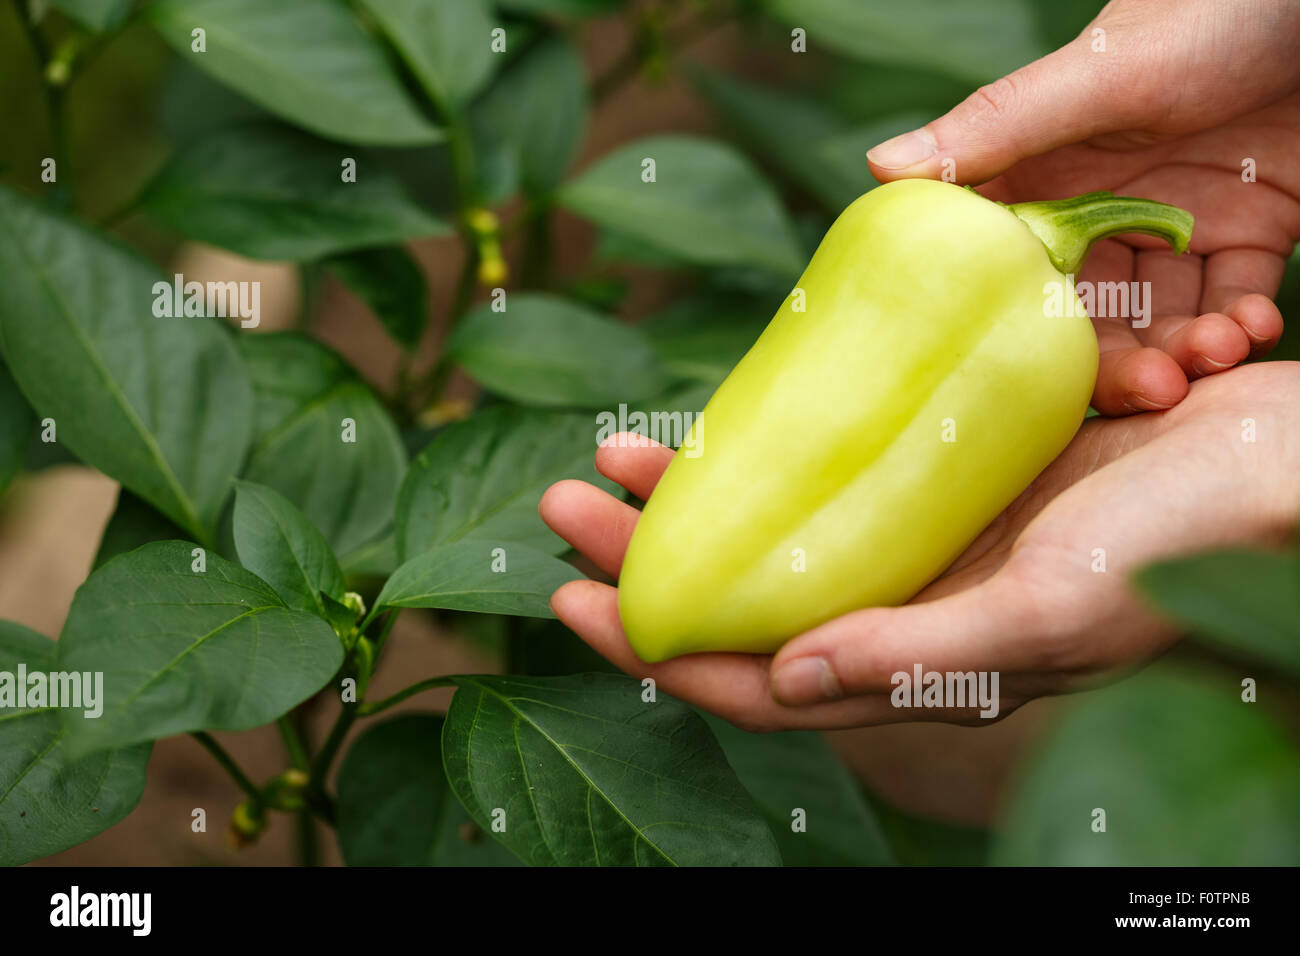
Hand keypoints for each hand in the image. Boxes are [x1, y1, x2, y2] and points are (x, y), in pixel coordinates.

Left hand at [540, 361, 1299, 730]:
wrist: (1274, 463)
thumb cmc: (1187, 544)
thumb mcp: (1053, 608)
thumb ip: (922, 656)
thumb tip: (782, 682)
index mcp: (923, 667)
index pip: (756, 680)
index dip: (656, 648)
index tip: (567, 599)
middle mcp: (905, 610)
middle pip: (742, 598)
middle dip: (645, 562)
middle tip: (560, 505)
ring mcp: (920, 541)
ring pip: (774, 531)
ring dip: (692, 499)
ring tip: (609, 454)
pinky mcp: (943, 476)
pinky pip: (828, 470)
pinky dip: (768, 448)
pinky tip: (722, 418)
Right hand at [866, 0, 1299, 414]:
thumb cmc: (1213, 8)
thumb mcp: (1101, 71)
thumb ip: (999, 125)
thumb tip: (879, 167)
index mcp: (1048, 171)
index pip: (1010, 270)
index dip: (1019, 329)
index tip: (1036, 376)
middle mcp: (1103, 204)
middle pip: (1090, 313)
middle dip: (1120, 362)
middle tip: (1155, 391)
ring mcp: (1175, 219)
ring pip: (1162, 317)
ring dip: (1187, 351)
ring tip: (1217, 353)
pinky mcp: (1250, 225)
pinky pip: (1234, 297)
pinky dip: (1242, 325)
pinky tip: (1252, 328)